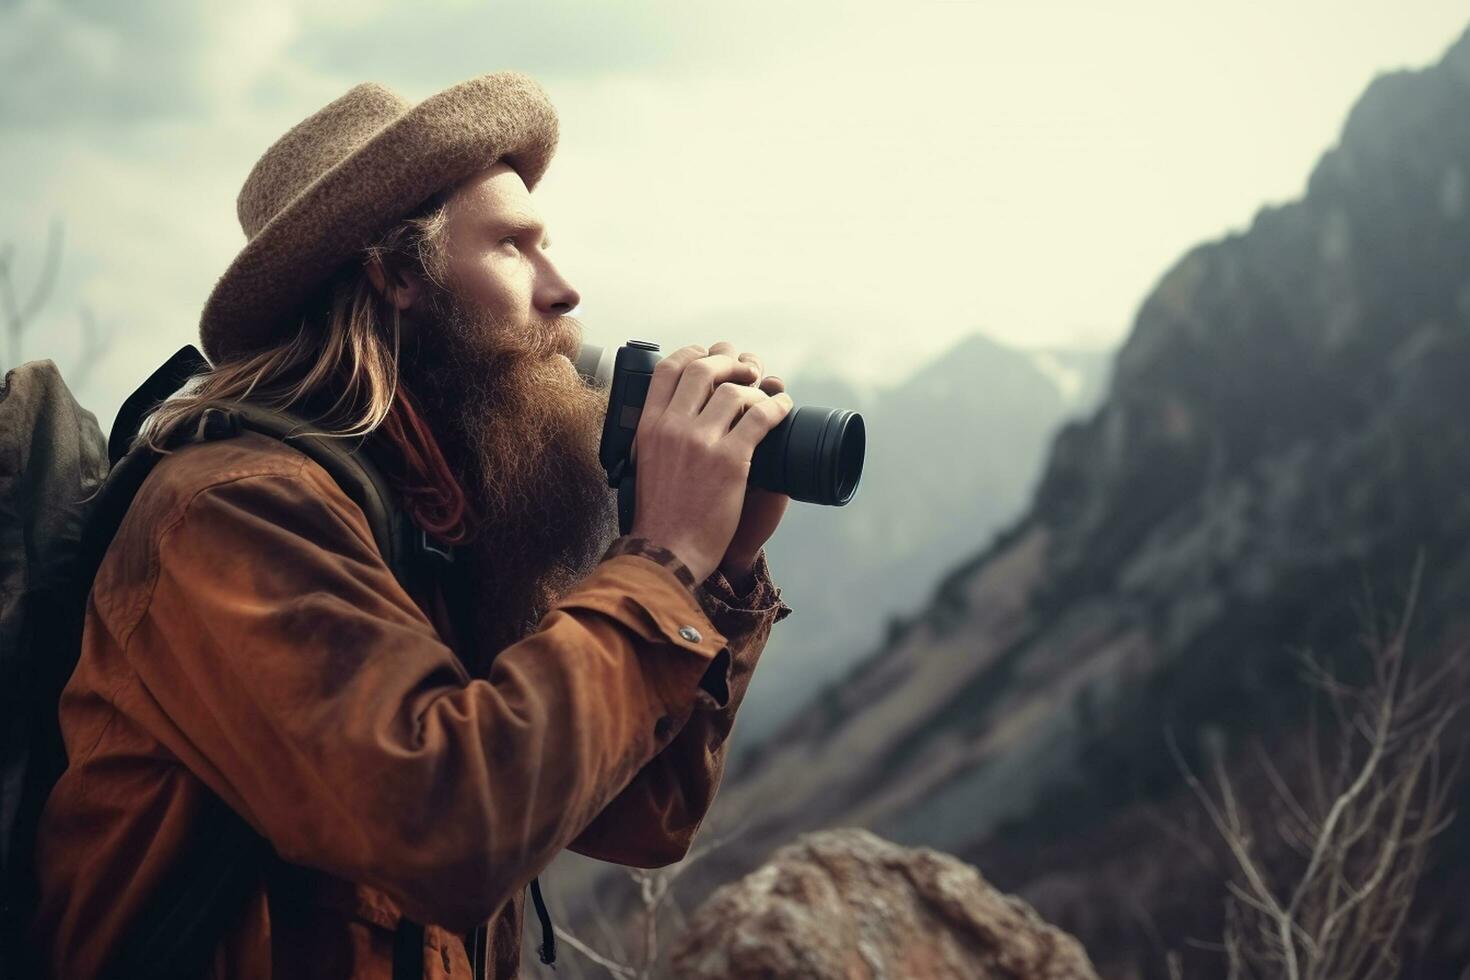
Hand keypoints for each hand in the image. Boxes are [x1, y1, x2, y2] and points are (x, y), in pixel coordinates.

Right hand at [628, 341, 793, 583]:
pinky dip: (777, 406)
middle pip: (704, 369)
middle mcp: (672, 426)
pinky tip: (783, 407)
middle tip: (746, 369)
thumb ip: (656, 436)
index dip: (693, 353)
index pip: (668, 369)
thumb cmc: (660, 514)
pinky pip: (760, 417)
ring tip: (766, 393)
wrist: (667, 552)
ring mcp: (701, 442)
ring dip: (757, 386)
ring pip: (735, 390)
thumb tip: (674, 413)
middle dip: (730, 362)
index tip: (709, 355)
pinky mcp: (730, 460)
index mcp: (649, 426)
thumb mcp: (644, 463)